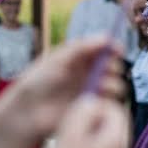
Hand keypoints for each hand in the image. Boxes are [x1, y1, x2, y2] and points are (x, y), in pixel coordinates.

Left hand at [0, 37, 125, 142]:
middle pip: (114, 67)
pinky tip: (98, 101)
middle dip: (114, 67)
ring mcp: (91, 92)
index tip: (118, 49)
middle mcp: (89, 73)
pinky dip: (108, 101)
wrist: (29, 110)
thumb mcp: (58, 58)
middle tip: (107, 70)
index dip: (114, 48)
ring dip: (113, 84)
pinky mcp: (91, 110)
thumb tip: (106, 37)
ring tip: (102, 87)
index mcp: (81, 58)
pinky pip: (109, 104)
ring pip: (115, 86)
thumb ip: (81, 47)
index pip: (105, 49)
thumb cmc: (39, 80)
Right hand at [38, 96, 128, 147]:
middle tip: (71, 125)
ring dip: (88, 134)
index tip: (78, 109)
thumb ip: (84, 109)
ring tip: (68, 142)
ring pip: (104, 138)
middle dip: (93, 119)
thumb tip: (93, 100)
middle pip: (111, 124)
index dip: (97, 104)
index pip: (115, 109)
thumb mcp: (70, 132)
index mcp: (117, 140)